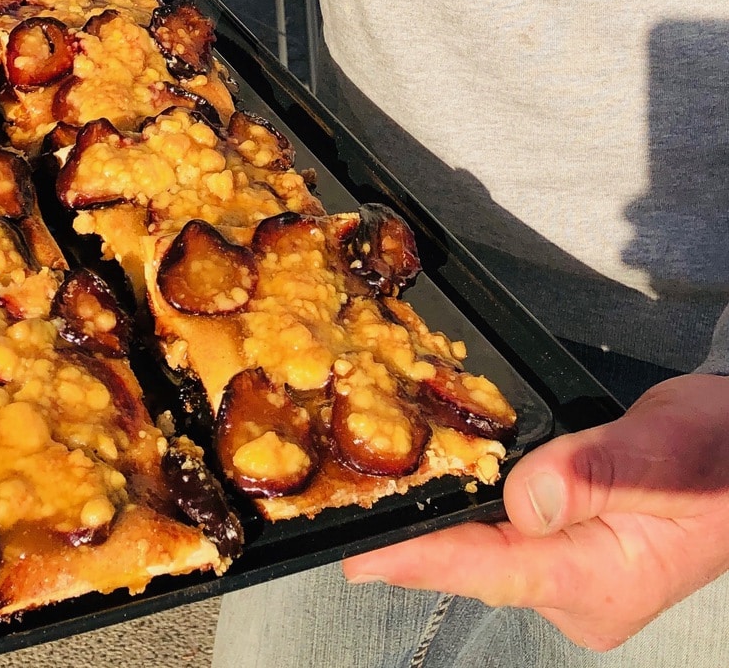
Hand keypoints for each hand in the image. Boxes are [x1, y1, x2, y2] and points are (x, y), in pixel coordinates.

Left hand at [342, 373, 728, 650]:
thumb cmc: (718, 451)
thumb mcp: (666, 446)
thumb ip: (596, 471)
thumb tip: (528, 496)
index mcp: (608, 578)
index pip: (498, 569)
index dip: (424, 561)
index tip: (362, 561)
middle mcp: (583, 594)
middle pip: (479, 563)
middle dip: (415, 538)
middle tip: (348, 515)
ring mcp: (573, 581)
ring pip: (486, 550)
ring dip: (437, 526)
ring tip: (377, 504)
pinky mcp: (567, 558)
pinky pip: (502, 539)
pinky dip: (467, 517)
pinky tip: (432, 501)